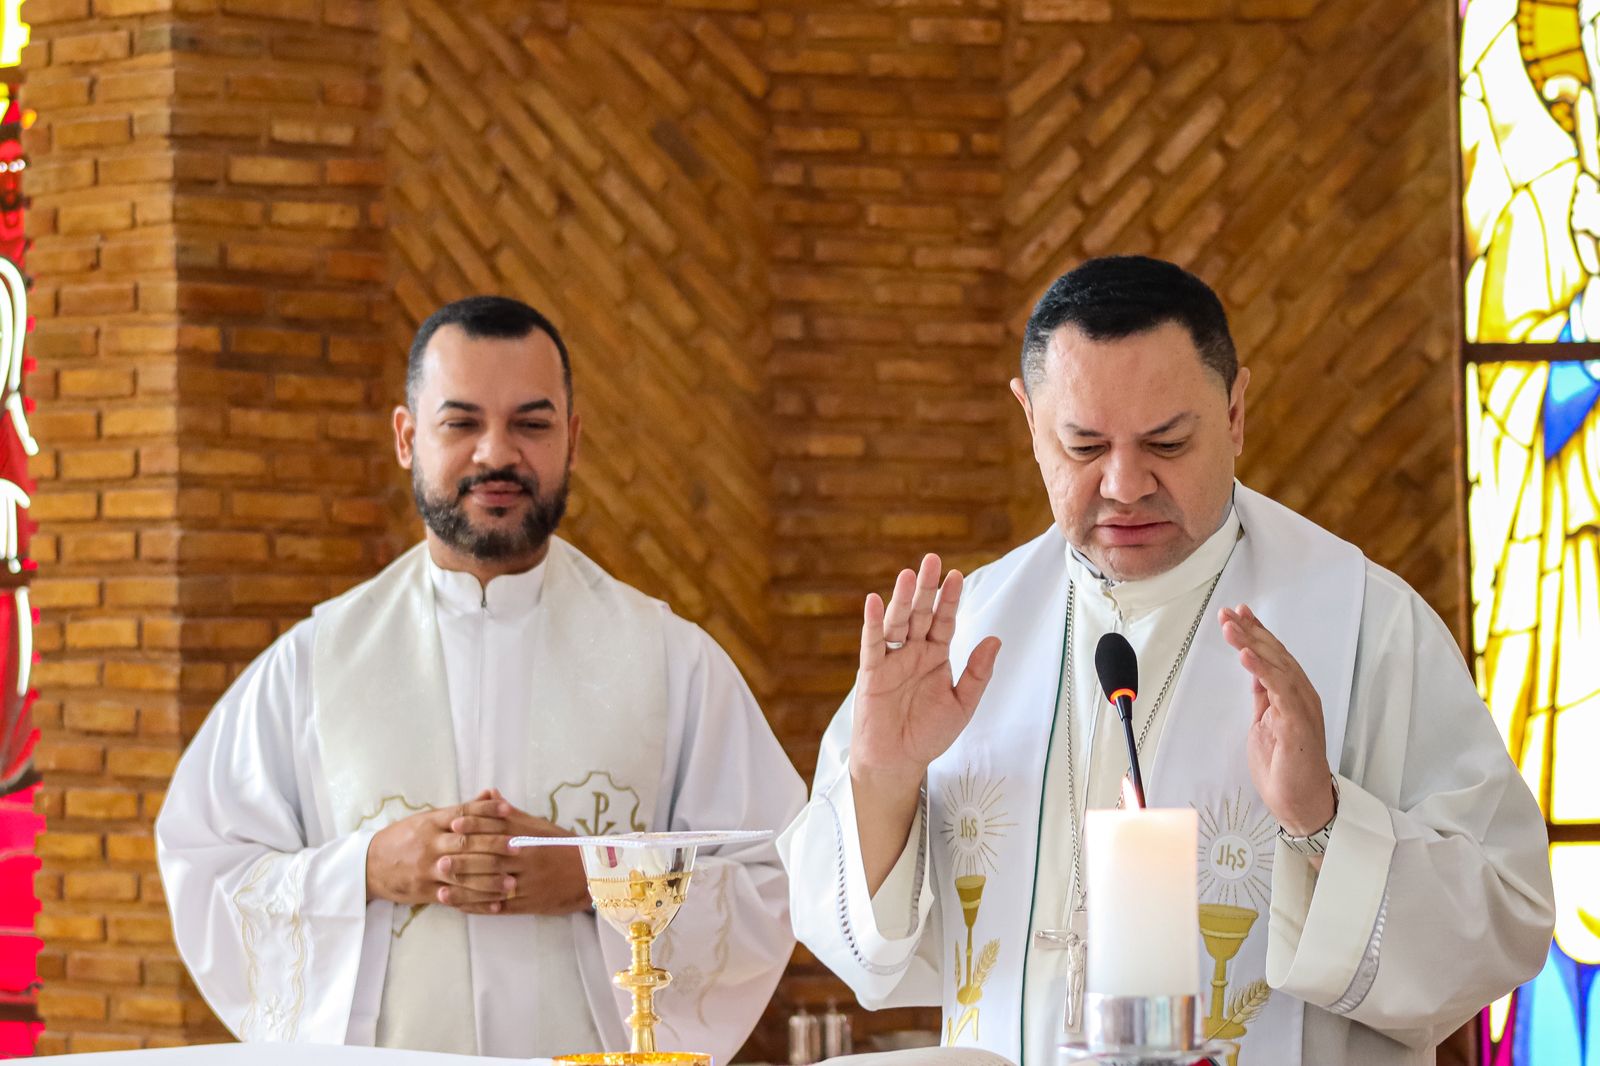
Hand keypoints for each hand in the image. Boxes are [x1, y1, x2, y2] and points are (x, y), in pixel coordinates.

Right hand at [366, 790, 519, 908]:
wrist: (370, 864)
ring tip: (512, 882)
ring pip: (462, 874)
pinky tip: (495, 904)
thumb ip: (461, 810)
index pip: (463, 814)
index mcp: (432, 823)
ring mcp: (427, 869)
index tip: (509, 810)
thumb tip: (491, 793)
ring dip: (489, 879)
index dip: (486, 811)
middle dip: (494, 846)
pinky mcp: (425, 891)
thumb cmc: (405, 838)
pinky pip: (454, 898)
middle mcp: (430, 844)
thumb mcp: (428, 819)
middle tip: (519, 847)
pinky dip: (476, 902)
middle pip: (466, 844)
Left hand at [444, 790, 589, 915]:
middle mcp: (527, 860)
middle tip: (439, 861)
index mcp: (529, 838)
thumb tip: (489, 794)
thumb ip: (512, 815)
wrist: (591, 874)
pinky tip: (461, 907)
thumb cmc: (563, 846)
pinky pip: (500, 907)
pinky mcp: (528, 904)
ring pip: (492, 887)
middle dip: (464, 861)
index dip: (475, 826)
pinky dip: (479, 908)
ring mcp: (527, 884)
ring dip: (465, 890)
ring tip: (441, 891)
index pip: (499, 829)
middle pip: (491, 860)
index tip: (454, 824)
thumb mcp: (541, 827)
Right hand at [848, 553, 1001, 792]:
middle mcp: (913, 652)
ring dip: (902, 599)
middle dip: (927, 588)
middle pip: (921, 614)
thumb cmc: (928, 733)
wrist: (898, 761)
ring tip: (908, 575)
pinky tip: (874, 602)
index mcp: (936, 656)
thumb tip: (995, 640)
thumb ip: (978, 673)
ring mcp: (892, 660)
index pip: (944, 620)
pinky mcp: (872, 673)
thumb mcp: (962, 704)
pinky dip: (873, 623)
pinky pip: (873, 644)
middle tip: (932, 560)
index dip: (949, 599)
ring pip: (898, 623)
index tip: (956, 576)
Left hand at [1220, 604, 1335, 836]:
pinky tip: (1246, 655)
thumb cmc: (1285, 766)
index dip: (1257, 633)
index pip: (1274, 656)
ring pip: (1277, 666)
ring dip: (1252, 644)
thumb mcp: (1265, 723)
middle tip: (1227, 613)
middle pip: (1275, 654)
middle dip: (1250, 631)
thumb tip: (1254, 672)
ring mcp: (1301, 708)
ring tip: (1231, 627)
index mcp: (1292, 694)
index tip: (1237, 614)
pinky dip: (1262, 670)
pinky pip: (1280, 689)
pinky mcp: (1298, 723)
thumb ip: (1264, 697)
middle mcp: (1301, 695)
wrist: (1301, 802)